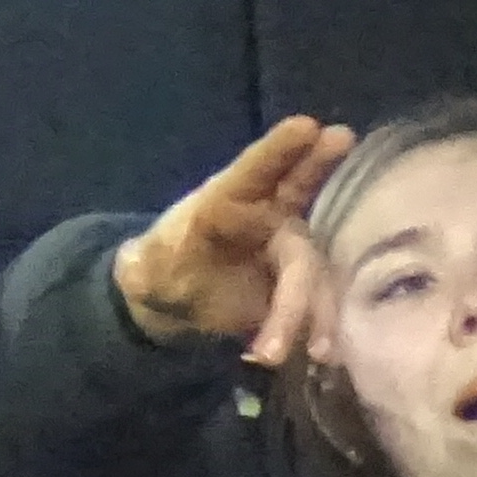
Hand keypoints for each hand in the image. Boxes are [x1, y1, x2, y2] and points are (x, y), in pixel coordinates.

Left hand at [110, 117, 351, 361]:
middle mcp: (265, 213)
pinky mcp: (302, 283)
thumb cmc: (167, 268)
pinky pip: (318, 302)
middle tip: (341, 135)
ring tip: (273, 349)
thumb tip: (135, 270)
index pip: (254, 169)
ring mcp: (289, 247)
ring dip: (300, 308)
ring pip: (307, 268)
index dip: (280, 148)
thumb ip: (144, 269)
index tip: (308, 125)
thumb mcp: (147, 270)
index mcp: (224, 200)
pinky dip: (317, 326)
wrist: (187, 301)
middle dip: (318, 163)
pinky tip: (316, 351)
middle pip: (296, 190)